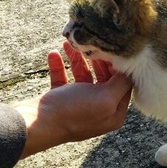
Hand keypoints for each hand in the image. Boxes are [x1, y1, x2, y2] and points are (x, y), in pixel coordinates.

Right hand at [15, 42, 131, 158]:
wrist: (36, 124)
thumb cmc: (73, 111)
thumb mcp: (106, 97)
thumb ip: (121, 84)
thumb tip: (129, 72)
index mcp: (114, 113)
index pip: (124, 85)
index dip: (120, 67)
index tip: (114, 50)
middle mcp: (98, 110)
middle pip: (104, 78)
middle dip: (97, 59)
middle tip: (93, 45)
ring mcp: (79, 106)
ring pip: (83, 76)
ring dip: (77, 59)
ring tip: (70, 43)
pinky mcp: (60, 101)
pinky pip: (63, 79)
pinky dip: (59, 66)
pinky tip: (53, 54)